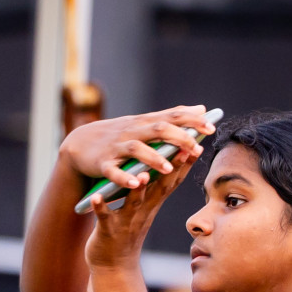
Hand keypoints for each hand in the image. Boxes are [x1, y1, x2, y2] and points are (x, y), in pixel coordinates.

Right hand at [59, 105, 214, 194]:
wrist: (80, 144)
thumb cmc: (120, 135)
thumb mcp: (145, 123)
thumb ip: (173, 117)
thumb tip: (201, 108)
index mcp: (146, 123)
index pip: (172, 117)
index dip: (192, 121)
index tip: (211, 126)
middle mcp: (133, 131)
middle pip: (157, 129)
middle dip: (177, 136)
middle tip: (195, 146)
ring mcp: (117, 147)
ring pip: (136, 150)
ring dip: (152, 158)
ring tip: (168, 168)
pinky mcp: (102, 164)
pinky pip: (113, 171)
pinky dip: (124, 177)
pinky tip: (136, 183)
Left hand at [84, 138, 202, 270]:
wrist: (113, 266)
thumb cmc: (127, 231)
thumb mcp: (145, 208)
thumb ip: (153, 188)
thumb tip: (164, 166)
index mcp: (152, 204)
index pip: (171, 182)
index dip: (184, 164)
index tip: (195, 145)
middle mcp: (143, 212)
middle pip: (160, 189)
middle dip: (170, 170)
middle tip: (181, 151)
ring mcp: (127, 222)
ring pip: (134, 203)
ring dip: (138, 189)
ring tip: (140, 175)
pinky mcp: (108, 231)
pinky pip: (105, 217)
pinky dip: (101, 207)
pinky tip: (96, 196)